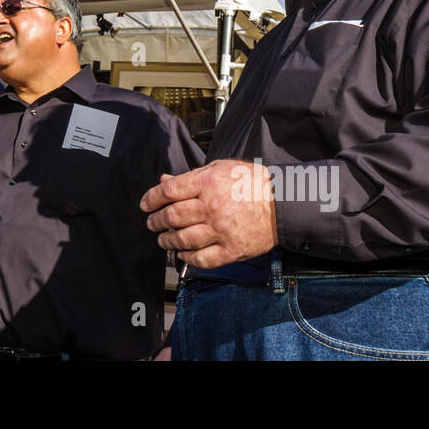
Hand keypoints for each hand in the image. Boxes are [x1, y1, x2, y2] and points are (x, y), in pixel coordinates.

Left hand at [140, 161, 278, 269]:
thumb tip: (164, 181)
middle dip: (155, 221)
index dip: (151, 198)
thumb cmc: (252, 183)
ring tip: (163, 239)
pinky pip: (201, 259)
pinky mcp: (231, 250)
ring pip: (182, 239)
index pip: (168, 192)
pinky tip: (182, 253)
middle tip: (151, 223)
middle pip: (171, 217)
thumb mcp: (220, 169)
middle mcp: (212, 207)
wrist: (283, 203)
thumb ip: (191, 177)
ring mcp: (221, 231)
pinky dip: (186, 258)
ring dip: (167, 241)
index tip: (145, 204)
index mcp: (208, 183)